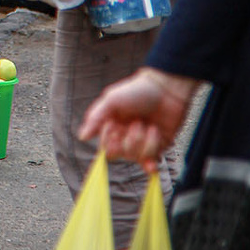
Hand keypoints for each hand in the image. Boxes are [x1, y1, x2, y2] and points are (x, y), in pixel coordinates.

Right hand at [78, 67, 199, 172]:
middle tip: (137, 123)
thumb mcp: (112, 100)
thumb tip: (82, 136)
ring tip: (150, 126)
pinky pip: (151, 159)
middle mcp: (125, 136)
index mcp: (112, 125)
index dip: (109, 142)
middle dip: (129, 141)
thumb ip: (96, 118)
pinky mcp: (158, 145)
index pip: (105, 147)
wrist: (167, 89)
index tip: (114, 126)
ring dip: (144, 142)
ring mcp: (142, 142)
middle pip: (120, 155)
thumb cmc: (138, 90)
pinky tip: (151, 161)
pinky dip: (151, 157)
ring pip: (135, 157)